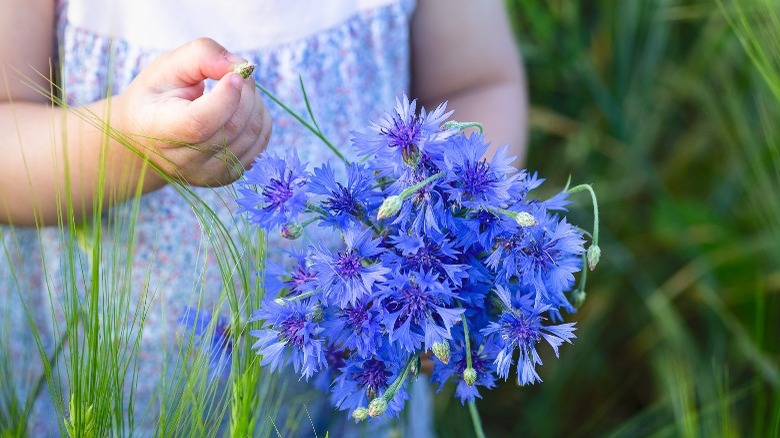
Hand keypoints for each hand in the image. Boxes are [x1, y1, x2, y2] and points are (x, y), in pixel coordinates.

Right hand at [116, 38, 270, 186]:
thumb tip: (239, 66)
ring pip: (253, 134)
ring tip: (237, 90)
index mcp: (163, 132)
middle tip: (236, 74)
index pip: (201, 123)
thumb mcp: (167, 67)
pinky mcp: (230, 176)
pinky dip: (260, 120)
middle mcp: (186, 162)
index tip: (235, 74)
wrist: (148, 139)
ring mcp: (210, 174)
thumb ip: (201, 56)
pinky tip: (243, 109)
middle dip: (245, 92)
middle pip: (233, 126)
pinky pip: (261, 144)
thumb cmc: (158, 98)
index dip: (226, 98)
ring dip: (255, 104)